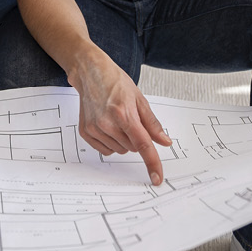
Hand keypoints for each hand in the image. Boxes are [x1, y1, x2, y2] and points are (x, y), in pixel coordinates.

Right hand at [69, 54, 172, 183]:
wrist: (90, 72)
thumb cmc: (114, 81)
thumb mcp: (139, 98)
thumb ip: (152, 123)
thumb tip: (164, 142)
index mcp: (124, 113)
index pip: (143, 145)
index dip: (152, 163)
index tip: (157, 178)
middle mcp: (107, 123)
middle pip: (133, 148)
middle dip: (136, 137)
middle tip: (129, 118)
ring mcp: (95, 128)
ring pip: (120, 150)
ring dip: (123, 140)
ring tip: (116, 119)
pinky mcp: (86, 132)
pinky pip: (106, 150)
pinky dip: (111, 142)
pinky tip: (107, 125)